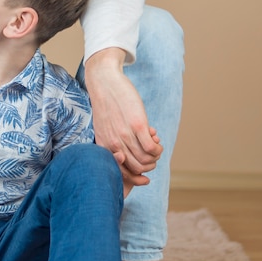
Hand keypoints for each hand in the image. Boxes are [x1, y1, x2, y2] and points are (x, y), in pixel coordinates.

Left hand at [85, 48, 162, 185]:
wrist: (104, 82)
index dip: (136, 178)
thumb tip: (128, 155)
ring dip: (155, 156)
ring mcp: (125, 135)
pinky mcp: (137, 124)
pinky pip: (152, 148)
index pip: (121, 173)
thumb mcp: (103, 127)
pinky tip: (156, 139)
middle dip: (149, 165)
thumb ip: (113, 142)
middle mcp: (114, 143)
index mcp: (104, 146)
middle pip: (137, 168)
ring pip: (147, 160)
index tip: (145, 175)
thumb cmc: (106, 105)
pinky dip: (158, 148)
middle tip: (152, 153)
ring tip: (155, 145)